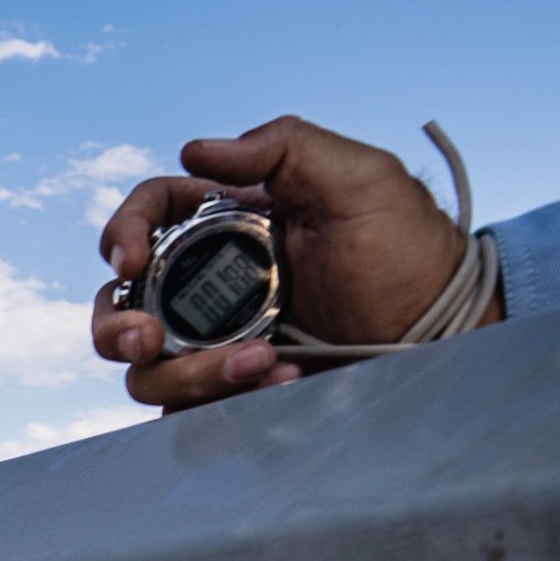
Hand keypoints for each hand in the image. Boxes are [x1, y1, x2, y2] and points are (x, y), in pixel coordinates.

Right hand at [92, 116, 498, 411]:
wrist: (444, 339)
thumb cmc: (410, 256)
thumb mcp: (361, 181)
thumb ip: (283, 149)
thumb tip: (194, 151)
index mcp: (231, 223)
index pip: (151, 215)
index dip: (123, 233)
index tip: (130, 263)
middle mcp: (212, 283)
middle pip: (121, 304)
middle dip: (115, 326)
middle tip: (146, 340)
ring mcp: (218, 344)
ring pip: (146, 370)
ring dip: (188, 373)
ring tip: (261, 364)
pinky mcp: (233, 394)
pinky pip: (189, 411)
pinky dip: (220, 402)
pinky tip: (279, 385)